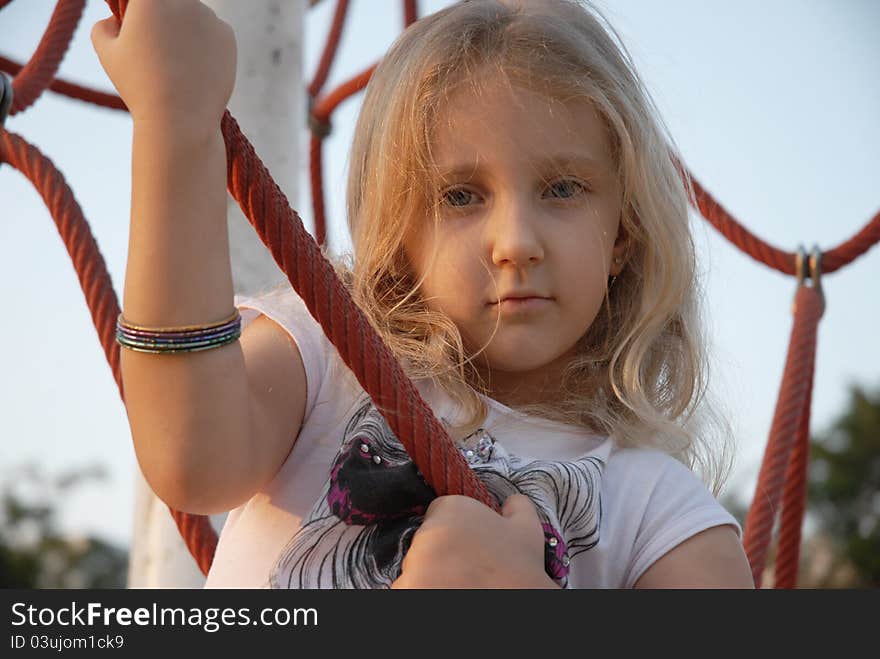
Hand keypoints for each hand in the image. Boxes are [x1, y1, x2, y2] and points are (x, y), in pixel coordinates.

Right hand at [91, 0, 235, 130]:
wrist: (181, 119)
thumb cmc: (139, 86)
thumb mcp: (107, 53)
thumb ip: (104, 26)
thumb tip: (115, 19)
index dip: (136, 11)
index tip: (135, 29)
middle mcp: (182, 1)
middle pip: (168, 2)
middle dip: (161, 19)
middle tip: (156, 48)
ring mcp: (209, 17)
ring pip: (192, 15)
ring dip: (184, 30)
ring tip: (175, 63)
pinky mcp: (227, 36)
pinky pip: (212, 32)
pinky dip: (204, 45)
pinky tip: (195, 68)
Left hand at [391, 494, 558, 588]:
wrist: (516, 599)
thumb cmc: (519, 569)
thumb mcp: (527, 530)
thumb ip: (516, 507)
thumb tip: (512, 501)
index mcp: (453, 508)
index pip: (438, 513)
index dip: (453, 531)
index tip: (465, 548)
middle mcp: (428, 531)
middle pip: (425, 540)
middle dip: (440, 554)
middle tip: (464, 570)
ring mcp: (414, 562)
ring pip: (414, 566)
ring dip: (428, 575)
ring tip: (457, 585)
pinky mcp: (405, 588)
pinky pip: (405, 587)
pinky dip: (419, 590)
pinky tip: (446, 592)